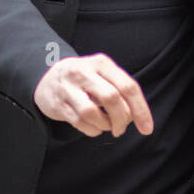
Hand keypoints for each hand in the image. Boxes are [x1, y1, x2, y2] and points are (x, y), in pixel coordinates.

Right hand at [33, 53, 154, 137]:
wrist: (46, 78)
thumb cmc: (84, 80)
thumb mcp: (102, 74)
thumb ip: (120, 89)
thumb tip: (138, 116)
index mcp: (101, 63)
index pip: (128, 86)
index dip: (140, 110)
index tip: (146, 128)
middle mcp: (83, 71)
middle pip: (112, 98)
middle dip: (122, 119)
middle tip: (121, 128)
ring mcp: (68, 87)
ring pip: (93, 113)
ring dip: (105, 125)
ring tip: (106, 126)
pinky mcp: (58, 103)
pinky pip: (80, 122)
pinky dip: (92, 130)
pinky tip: (93, 126)